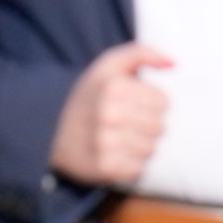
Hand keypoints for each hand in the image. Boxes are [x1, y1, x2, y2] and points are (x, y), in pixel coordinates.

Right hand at [48, 42, 172, 187]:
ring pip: (151, 149)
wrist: (49, 130)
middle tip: (127, 123)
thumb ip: (142, 53)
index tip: (133, 103)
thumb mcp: (109, 65)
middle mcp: (108, 115)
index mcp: (113, 87)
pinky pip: (139, 169)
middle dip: (147, 125)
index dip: (152, 102)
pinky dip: (131, 165)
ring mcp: (105, 144)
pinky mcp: (104, 169)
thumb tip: (174, 63)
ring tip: (120, 139)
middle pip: (160, 126)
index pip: (164, 102)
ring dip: (140, 145)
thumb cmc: (90, 96)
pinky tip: (115, 155)